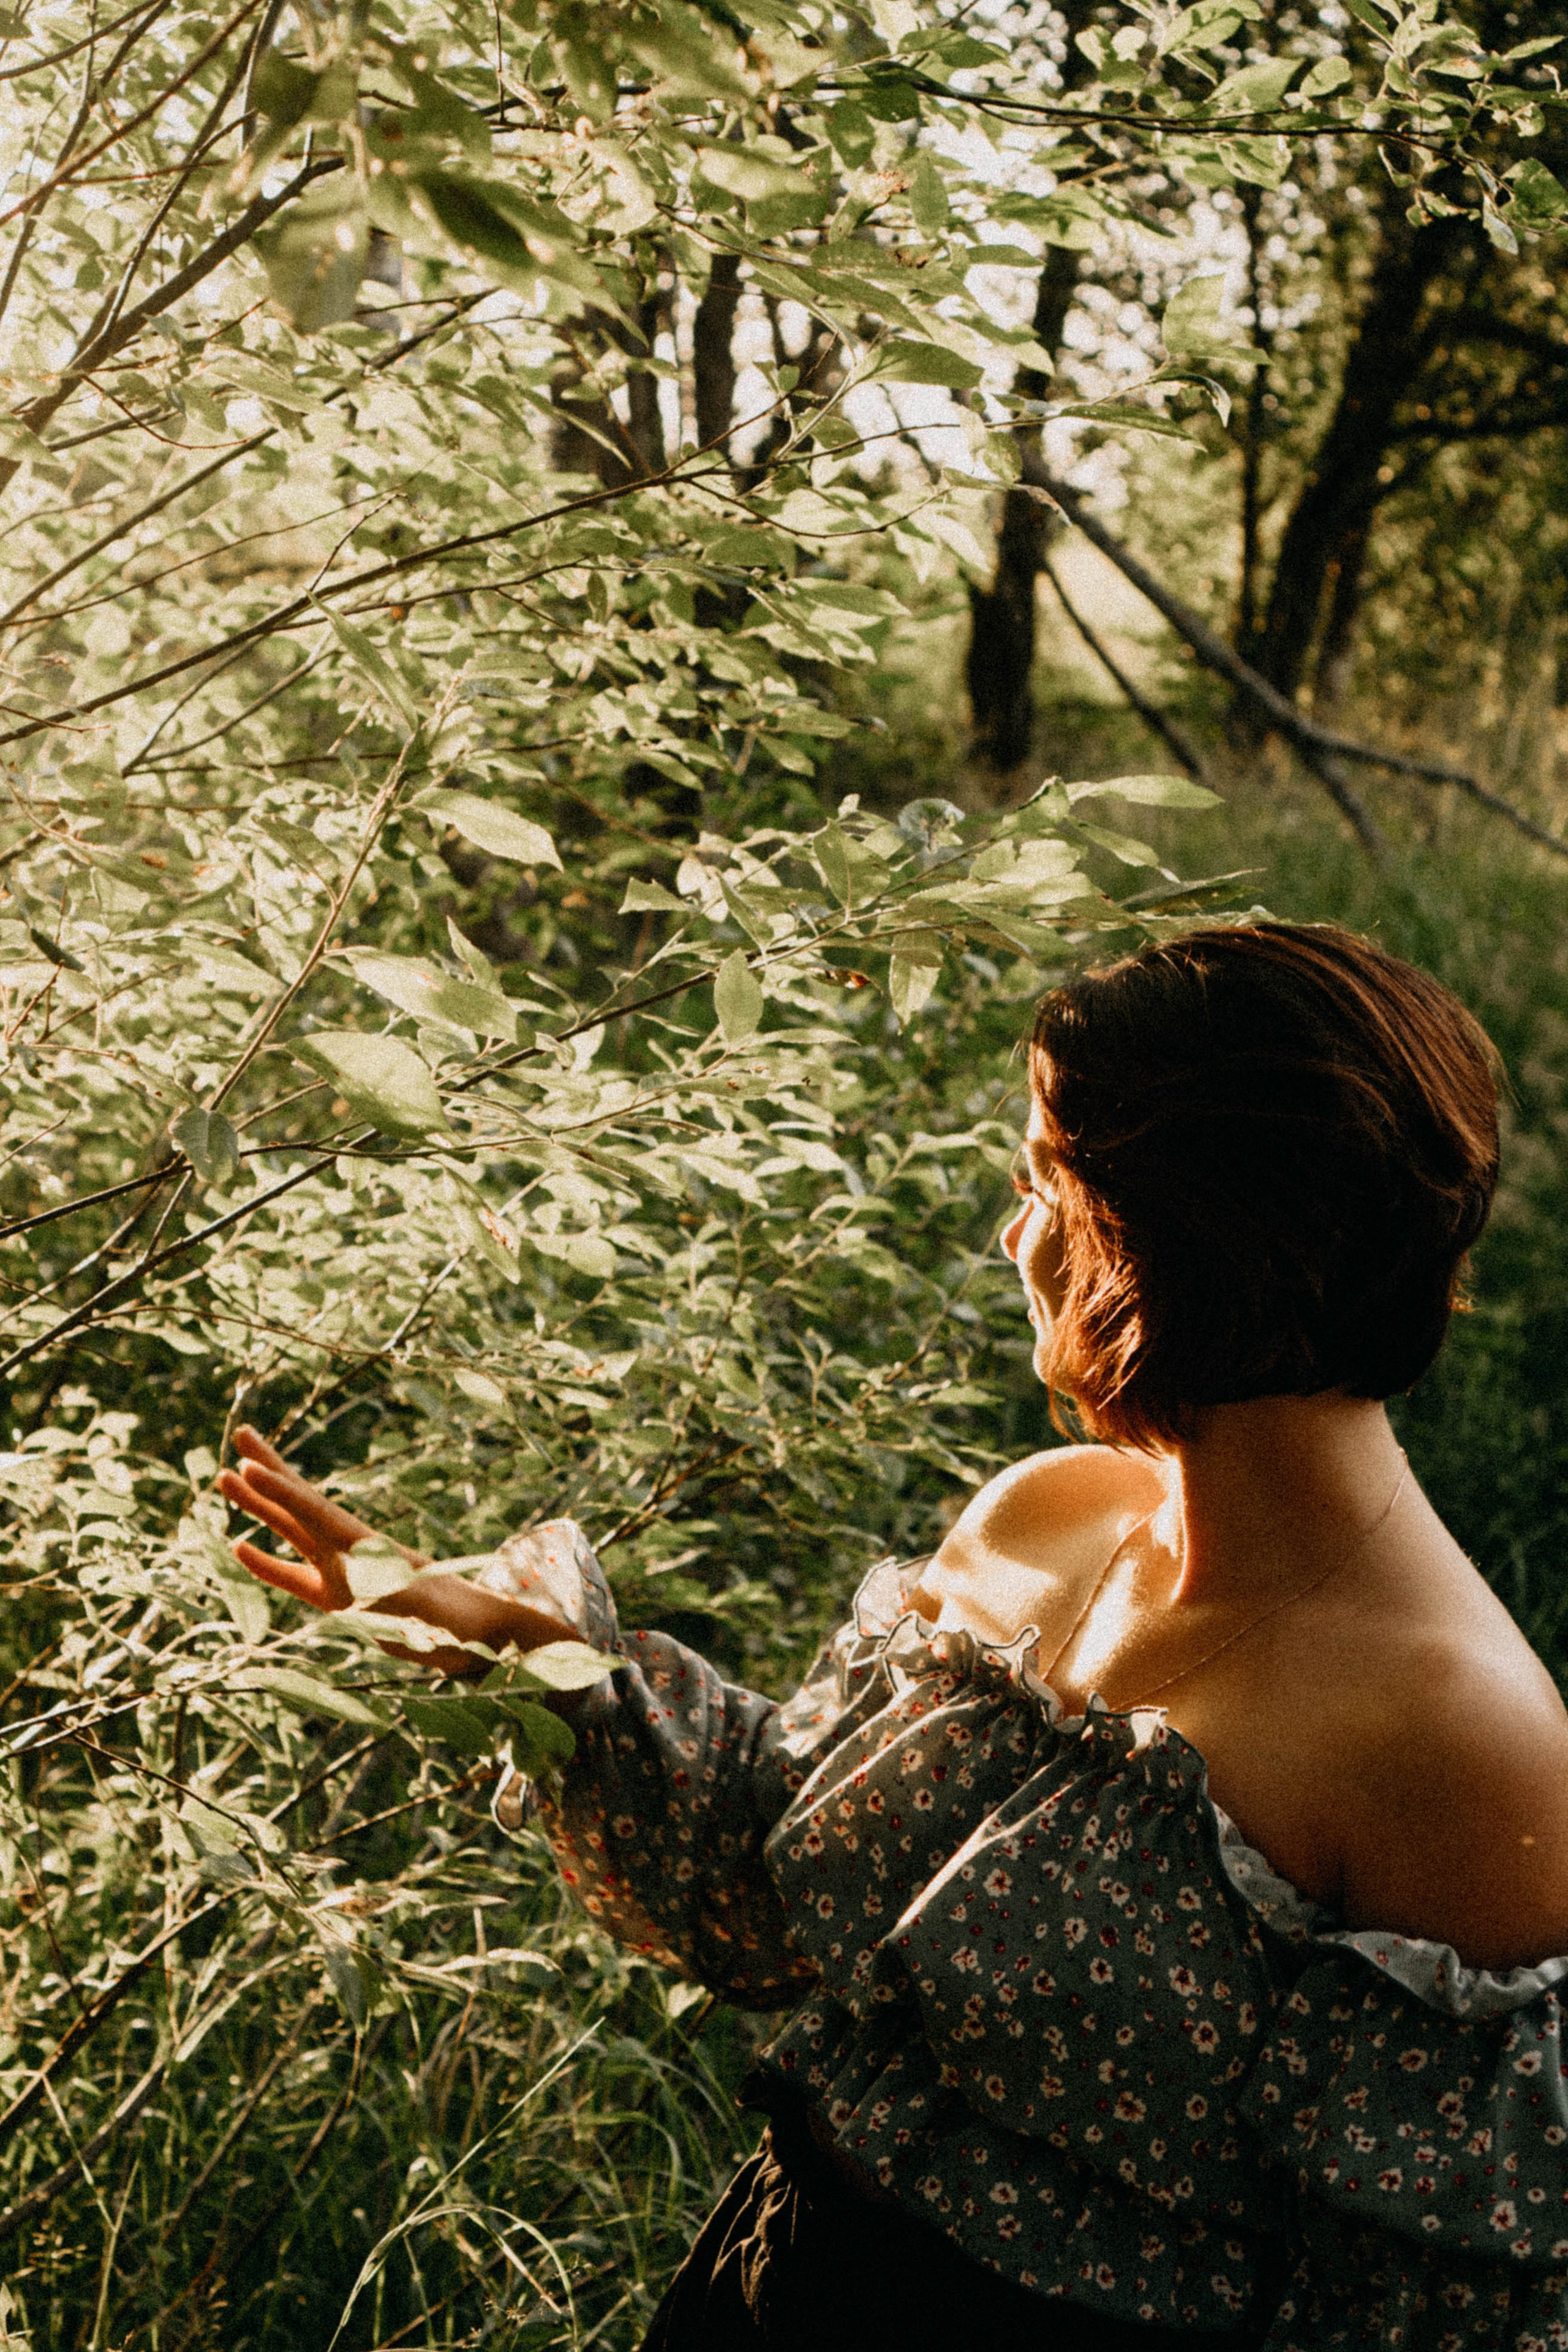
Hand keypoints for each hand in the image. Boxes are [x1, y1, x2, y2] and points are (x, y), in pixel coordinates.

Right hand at [219, 1427, 577, 1677]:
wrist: (483, 1639)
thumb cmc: (468, 1629)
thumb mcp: (455, 1617)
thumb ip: (442, 1607)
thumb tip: (460, 1589)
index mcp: (373, 1550)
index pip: (319, 1514)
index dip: (284, 1492)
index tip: (247, 1462)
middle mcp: (356, 1551)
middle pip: (303, 1503)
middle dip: (271, 1471)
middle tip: (240, 1429)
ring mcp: (347, 1571)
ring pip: (293, 1531)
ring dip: (260, 1507)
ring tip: (224, 1477)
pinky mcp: (342, 1599)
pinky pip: (294, 1577)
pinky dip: (266, 1563)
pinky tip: (239, 1547)